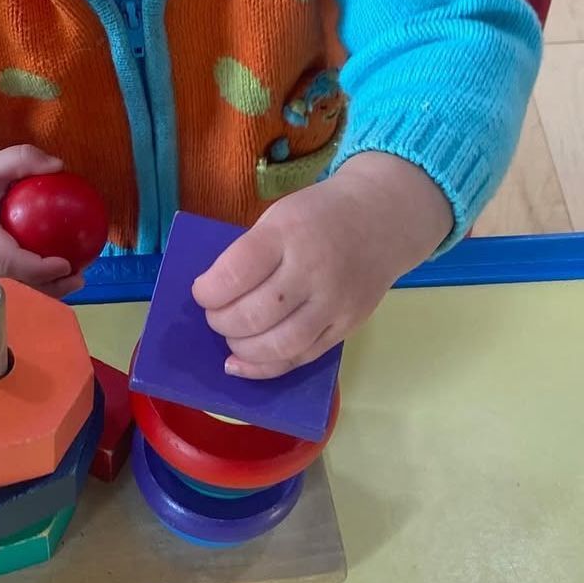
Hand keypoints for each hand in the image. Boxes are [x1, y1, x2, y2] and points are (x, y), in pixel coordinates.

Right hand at [0, 138, 85, 297]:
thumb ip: (22, 160)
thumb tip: (60, 165)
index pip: (8, 260)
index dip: (38, 268)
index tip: (66, 263)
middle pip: (14, 280)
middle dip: (49, 286)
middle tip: (80, 276)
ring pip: (12, 281)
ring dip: (42, 283)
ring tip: (75, 275)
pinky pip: (7, 271)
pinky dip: (31, 270)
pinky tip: (54, 258)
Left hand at [191, 152, 452, 378]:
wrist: (381, 218)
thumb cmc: (317, 215)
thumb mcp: (277, 217)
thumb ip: (249, 253)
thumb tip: (214, 294)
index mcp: (287, 234)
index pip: (236, 272)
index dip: (208, 290)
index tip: (201, 291)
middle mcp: (312, 271)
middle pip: (255, 314)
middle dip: (221, 321)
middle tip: (214, 314)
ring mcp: (334, 303)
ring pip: (279, 344)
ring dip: (242, 348)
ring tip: (230, 337)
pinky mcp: (347, 326)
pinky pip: (302, 357)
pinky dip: (266, 367)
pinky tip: (243, 363)